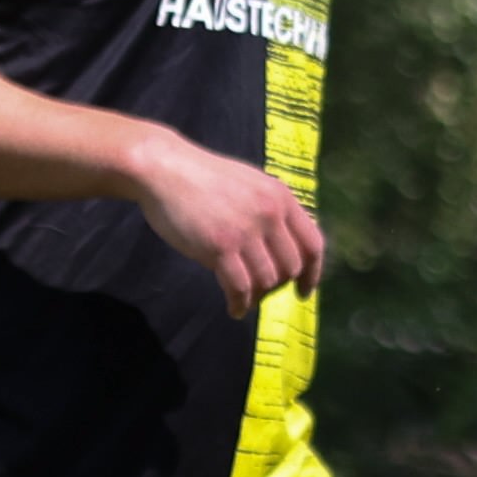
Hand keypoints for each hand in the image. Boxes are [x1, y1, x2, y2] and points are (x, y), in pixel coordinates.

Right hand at [126, 132, 324, 312]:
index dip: (312, 274)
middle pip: (291, 267)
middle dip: (278, 286)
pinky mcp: (219, 247)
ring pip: (267, 280)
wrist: (164, 168)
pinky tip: (234, 308)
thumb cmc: (204, 178)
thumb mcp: (252, 184)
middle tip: (261, 292)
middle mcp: (270, 214)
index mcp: (282, 198)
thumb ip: (272, 210)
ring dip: (258, 297)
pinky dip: (240, 303)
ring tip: (246, 300)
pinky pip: (240, 287)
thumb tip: (286, 244)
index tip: (304, 292)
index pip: (313, 244)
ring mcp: (245, 231)